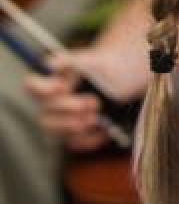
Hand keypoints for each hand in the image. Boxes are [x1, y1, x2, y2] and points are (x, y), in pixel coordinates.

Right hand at [25, 45, 146, 152]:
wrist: (120, 82)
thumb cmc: (100, 69)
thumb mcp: (90, 60)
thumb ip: (70, 60)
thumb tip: (50, 62)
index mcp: (51, 84)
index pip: (31, 86)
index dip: (41, 88)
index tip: (62, 86)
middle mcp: (51, 105)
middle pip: (45, 113)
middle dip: (68, 108)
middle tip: (93, 102)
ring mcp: (61, 121)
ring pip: (55, 131)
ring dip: (74, 126)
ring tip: (96, 118)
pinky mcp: (76, 135)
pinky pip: (75, 143)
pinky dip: (90, 140)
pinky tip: (104, 131)